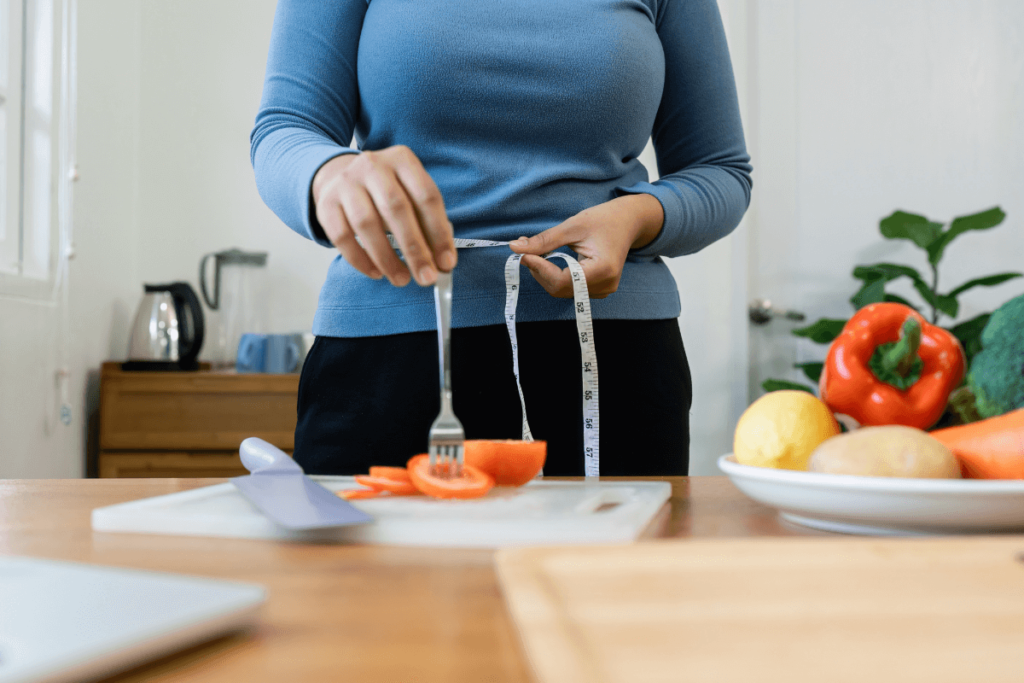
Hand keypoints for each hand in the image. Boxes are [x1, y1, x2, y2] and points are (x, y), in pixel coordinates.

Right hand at [312, 146, 456, 286]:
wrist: (341, 177)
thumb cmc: (386, 192)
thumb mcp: (410, 194)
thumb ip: (427, 223)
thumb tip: (442, 263)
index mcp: (403, 160)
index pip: (427, 197)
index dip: (439, 233)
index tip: (446, 263)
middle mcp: (374, 166)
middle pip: (397, 209)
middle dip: (415, 249)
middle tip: (426, 278)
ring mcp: (346, 183)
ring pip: (367, 223)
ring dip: (387, 258)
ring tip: (402, 279)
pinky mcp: (326, 204)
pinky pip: (342, 236)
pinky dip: (361, 260)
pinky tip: (376, 273)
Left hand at [509, 194, 663, 298]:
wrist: (628, 222)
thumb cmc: (603, 220)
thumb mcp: (572, 226)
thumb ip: (544, 240)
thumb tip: (515, 248)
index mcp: (603, 269)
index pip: (562, 281)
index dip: (539, 269)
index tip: (524, 254)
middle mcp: (605, 285)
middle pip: (560, 289)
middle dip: (540, 272)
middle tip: (527, 252)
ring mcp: (603, 290)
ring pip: (562, 291)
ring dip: (546, 274)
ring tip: (540, 254)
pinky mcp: (598, 290)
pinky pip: (569, 289)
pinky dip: (555, 276)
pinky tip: (553, 261)